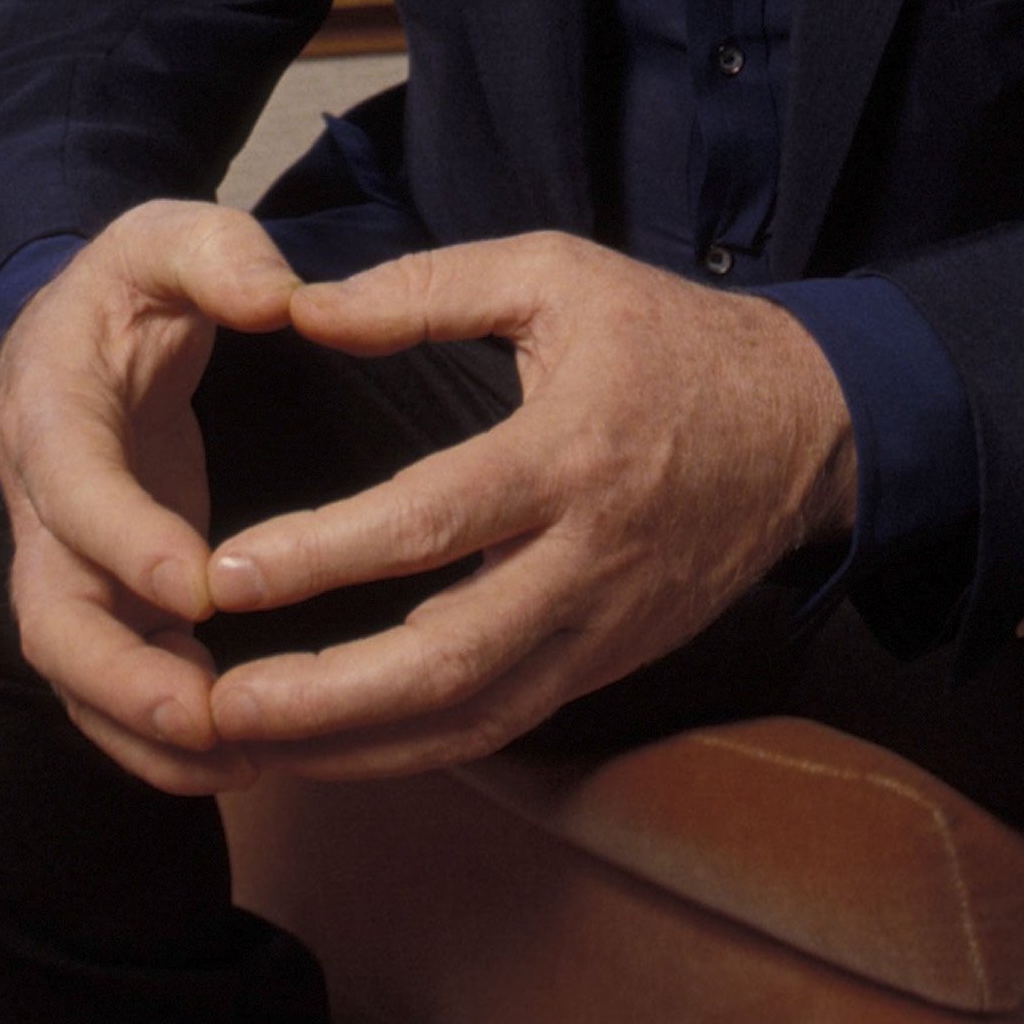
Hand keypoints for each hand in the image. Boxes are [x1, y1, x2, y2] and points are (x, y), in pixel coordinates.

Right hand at [0, 199, 302, 796]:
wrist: (73, 330)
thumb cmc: (130, 283)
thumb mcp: (167, 235)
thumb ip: (221, 252)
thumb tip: (284, 298)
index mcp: (50, 412)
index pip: (72, 490)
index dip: (124, 541)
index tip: (197, 584)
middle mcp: (42, 505)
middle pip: (52, 618)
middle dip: (120, 680)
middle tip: (209, 716)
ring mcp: (67, 562)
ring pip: (78, 676)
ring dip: (146, 732)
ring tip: (244, 761)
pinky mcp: (104, 596)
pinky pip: (114, 686)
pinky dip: (162, 736)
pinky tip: (247, 757)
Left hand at [202, 232, 856, 779]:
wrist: (805, 425)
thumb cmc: (669, 337)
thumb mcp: (559, 274)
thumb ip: (429, 287)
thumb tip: (307, 309)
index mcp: (572, 451)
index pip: (437, 519)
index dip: (327, 553)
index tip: (227, 574)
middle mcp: (588, 559)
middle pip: (449, 657)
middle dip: (325, 696)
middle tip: (217, 704)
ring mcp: (601, 627)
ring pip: (470, 718)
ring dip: (353, 745)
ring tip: (244, 744)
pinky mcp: (605, 664)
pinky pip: (499, 725)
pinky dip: (408, 749)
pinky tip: (327, 747)